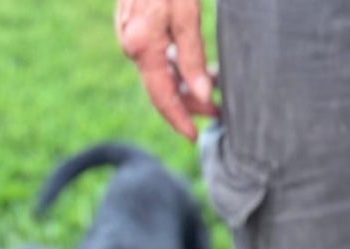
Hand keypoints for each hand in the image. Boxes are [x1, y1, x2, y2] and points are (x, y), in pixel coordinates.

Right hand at [115, 0, 218, 140]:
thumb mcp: (186, 12)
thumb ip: (193, 56)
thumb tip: (203, 96)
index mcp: (141, 46)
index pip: (161, 96)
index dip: (179, 119)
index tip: (195, 136)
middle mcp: (130, 43)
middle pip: (161, 87)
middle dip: (190, 102)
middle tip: (220, 109)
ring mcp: (130, 33)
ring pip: (160, 71)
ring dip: (187, 83)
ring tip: (216, 86)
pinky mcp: (134, 22)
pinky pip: (156, 54)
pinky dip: (177, 64)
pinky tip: (199, 67)